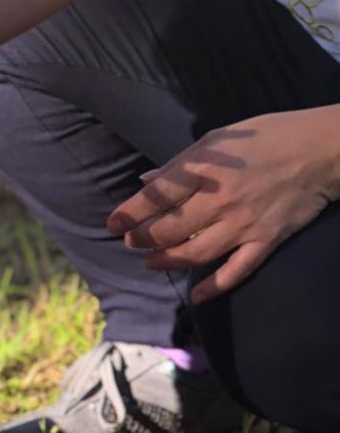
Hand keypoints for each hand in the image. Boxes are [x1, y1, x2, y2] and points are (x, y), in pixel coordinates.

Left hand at [106, 109, 339, 302]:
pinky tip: (196, 295)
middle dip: (144, 239)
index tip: (112, 225)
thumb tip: (145, 183)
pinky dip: (214, 286)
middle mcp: (221, 200)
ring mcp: (244, 224)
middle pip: (170, 229)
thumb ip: (180, 164)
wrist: (321, 150)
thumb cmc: (267, 137)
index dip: (130, 213)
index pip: (157, 197)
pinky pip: (236, 271)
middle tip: (132, 243)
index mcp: (206, 169)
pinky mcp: (267, 240)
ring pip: (196, 253)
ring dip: (168, 261)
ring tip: (152, 262)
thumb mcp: (218, 138)